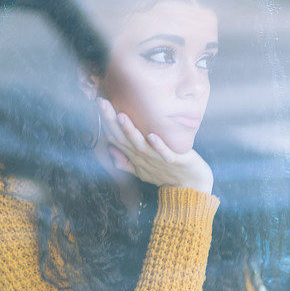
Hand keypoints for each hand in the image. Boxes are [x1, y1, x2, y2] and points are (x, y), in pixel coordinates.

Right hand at [97, 98, 213, 193]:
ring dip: (130, 131)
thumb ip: (126, 162)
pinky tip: (152, 136)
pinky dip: (158, 146)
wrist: (190, 188)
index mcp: (135, 156)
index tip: (99, 102)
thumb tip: (111, 151)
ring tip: (121, 115)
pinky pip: (165, 153)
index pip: (115, 137)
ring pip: (140, 145)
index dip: (106, 121)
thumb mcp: (143, 170)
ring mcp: (157, 160)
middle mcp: (143, 157)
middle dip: (111, 120)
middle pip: (123, 138)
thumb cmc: (166, 176)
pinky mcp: (174, 161)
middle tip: (102, 102)